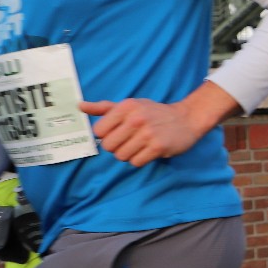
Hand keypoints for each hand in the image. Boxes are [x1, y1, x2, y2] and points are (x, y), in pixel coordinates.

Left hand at [78, 89, 231, 167]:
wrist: (187, 118)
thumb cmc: (154, 113)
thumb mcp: (131, 105)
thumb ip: (104, 108)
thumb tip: (80, 105)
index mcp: (126, 107)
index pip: (99, 131)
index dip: (106, 135)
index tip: (117, 133)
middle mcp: (136, 119)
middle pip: (108, 146)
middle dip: (116, 147)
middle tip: (129, 141)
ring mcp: (148, 133)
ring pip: (121, 156)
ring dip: (129, 154)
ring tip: (140, 146)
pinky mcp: (158, 147)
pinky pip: (136, 162)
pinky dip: (140, 160)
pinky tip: (148, 151)